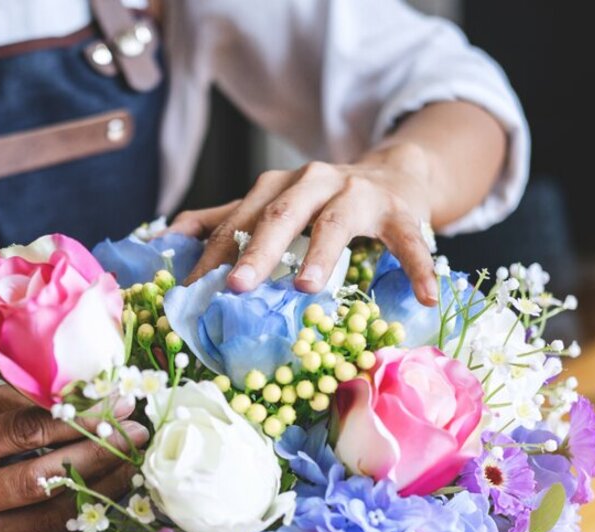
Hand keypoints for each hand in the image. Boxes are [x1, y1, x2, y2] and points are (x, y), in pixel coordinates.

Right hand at [0, 386, 147, 531]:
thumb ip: (34, 401)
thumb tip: (104, 398)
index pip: (26, 433)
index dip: (79, 420)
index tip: (119, 407)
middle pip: (42, 480)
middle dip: (98, 456)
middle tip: (136, 436)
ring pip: (52, 515)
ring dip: (102, 488)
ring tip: (134, 464)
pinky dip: (84, 513)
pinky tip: (110, 490)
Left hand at [171, 143, 437, 304]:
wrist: (394, 173)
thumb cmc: (325, 201)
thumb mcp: (275, 203)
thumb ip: (227, 217)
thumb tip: (168, 234)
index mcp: (279, 186)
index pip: (239, 219)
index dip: (213, 254)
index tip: (189, 290)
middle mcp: (314, 182)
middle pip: (281, 214)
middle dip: (257, 249)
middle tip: (236, 286)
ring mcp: (359, 194)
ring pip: (336, 222)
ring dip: (321, 254)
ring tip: (306, 288)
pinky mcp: (400, 212)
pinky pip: (408, 241)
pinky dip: (417, 266)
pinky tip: (426, 296)